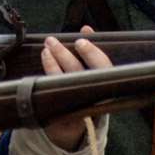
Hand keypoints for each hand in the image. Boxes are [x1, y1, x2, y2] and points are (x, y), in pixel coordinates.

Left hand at [39, 27, 111, 149]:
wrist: (78, 125)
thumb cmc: (90, 92)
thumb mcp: (97, 73)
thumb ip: (93, 52)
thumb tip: (86, 28)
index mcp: (108, 87)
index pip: (104, 69)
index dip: (92, 54)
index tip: (81, 41)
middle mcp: (95, 98)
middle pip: (80, 75)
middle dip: (65, 56)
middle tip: (54, 42)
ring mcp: (78, 106)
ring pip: (64, 81)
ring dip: (54, 60)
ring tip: (48, 45)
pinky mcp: (63, 112)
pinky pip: (53, 90)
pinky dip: (49, 70)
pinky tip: (46, 57)